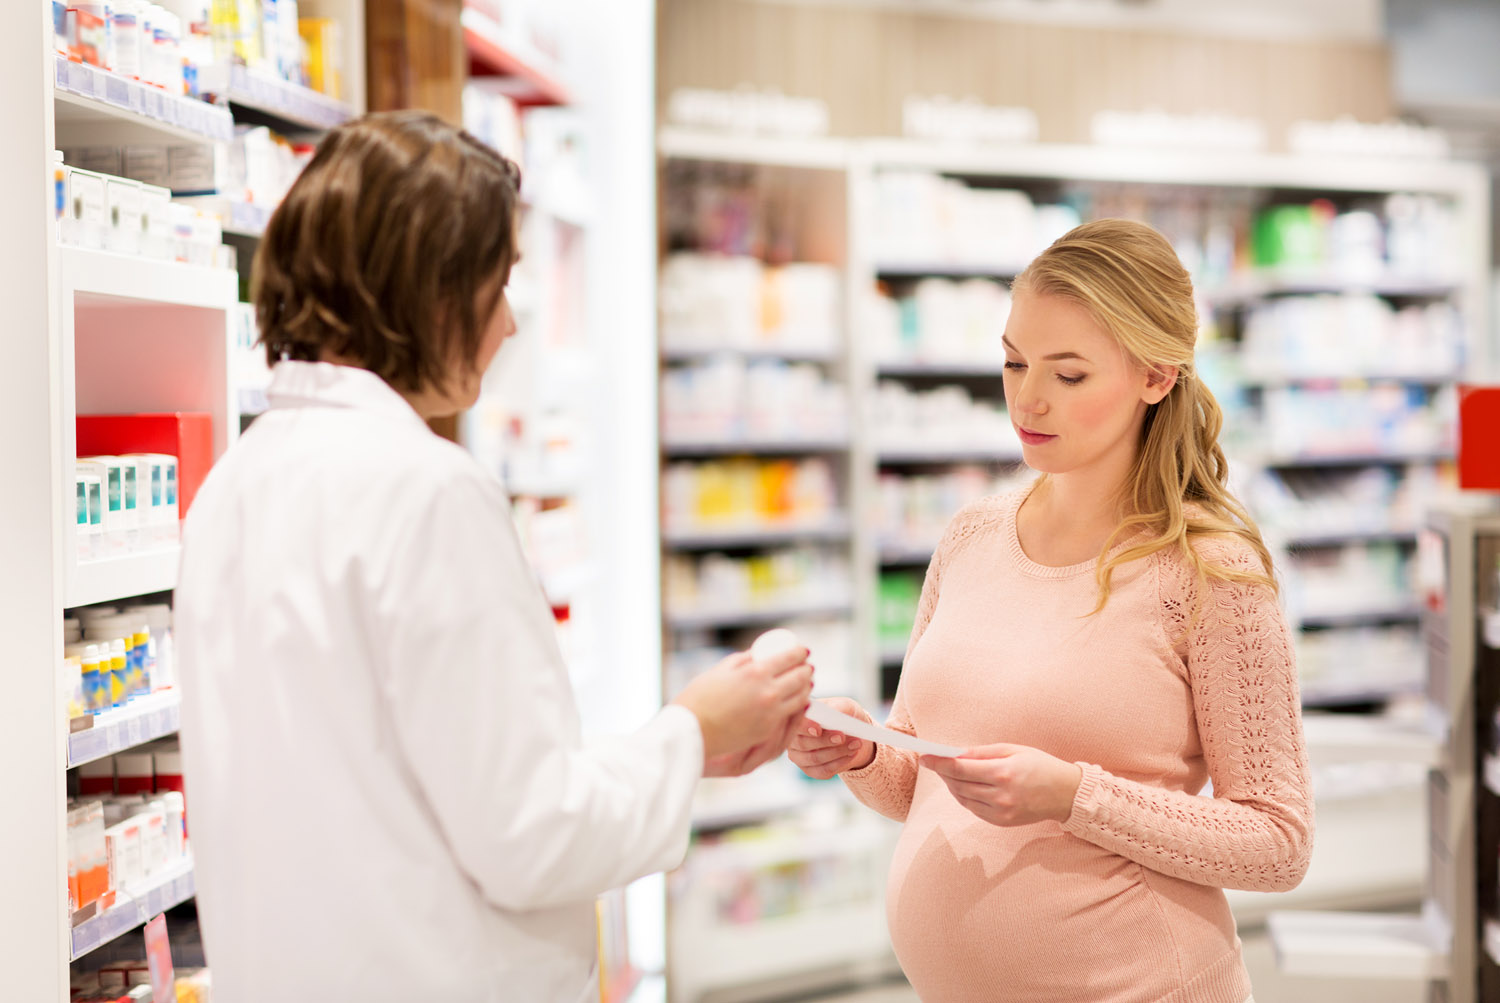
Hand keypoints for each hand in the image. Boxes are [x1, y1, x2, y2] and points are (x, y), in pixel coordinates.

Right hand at [672, 648, 812, 769]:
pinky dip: (798, 706)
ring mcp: (770, 713)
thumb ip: (742, 660)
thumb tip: (758, 655)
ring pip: (801, 698)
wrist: (691, 731)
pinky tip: (797, 702)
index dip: (800, 652)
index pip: (790, 657)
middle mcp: (768, 691)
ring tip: (806, 683)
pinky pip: (790, 715)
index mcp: (756, 671)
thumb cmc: (699, 697)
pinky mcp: (768, 729)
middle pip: (800, 677)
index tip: (802, 651)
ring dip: (807, 688)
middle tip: (807, 667)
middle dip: (807, 670)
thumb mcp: (721, 670)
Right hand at [787, 698, 876, 778]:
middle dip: (825, 741)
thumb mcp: (845, 706)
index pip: (795, 723)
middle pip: (803, 743)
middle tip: (842, 736)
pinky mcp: (810, 770)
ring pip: (814, 758)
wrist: (852, 732)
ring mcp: (799, 756)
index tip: (818, 729)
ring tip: (855, 744)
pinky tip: (851, 754)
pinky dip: (839, 763)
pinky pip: (822, 771)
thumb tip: (834, 713)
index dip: (805, 727)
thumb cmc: (844, 714)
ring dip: (837, 752)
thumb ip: (839, 707)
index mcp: (797, 718)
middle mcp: (793, 738)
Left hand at [920, 744, 1082, 826]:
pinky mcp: (1002, 822)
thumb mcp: (1013, 750)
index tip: (925, 757)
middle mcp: (1000, 796)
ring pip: (963, 799)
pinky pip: (974, 809)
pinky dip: (965, 797)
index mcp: (1002, 773)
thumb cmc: (1040, 765)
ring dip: (952, 786)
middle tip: (934, 762)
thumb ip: (982, 752)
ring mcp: (1001, 812)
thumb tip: (956, 753)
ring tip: (949, 773)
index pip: (960, 768)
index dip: (939, 763)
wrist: (1066, 794)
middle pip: (958, 784)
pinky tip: (965, 787)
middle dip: (943, 773)